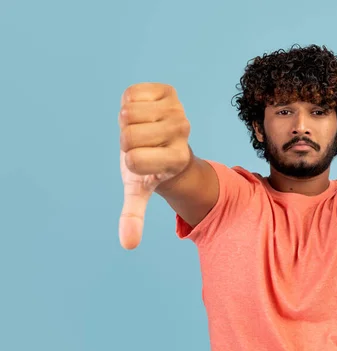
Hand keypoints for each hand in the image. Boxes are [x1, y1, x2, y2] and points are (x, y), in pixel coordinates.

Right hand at [118, 83, 191, 249]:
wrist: (163, 140)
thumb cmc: (150, 167)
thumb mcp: (140, 190)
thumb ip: (133, 216)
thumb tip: (128, 246)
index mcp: (178, 160)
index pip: (134, 161)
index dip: (129, 161)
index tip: (143, 161)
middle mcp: (183, 135)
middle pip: (128, 136)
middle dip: (125, 140)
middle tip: (141, 144)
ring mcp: (178, 111)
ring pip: (128, 113)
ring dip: (127, 121)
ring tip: (143, 129)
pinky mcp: (169, 92)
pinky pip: (131, 94)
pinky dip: (129, 103)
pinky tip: (143, 112)